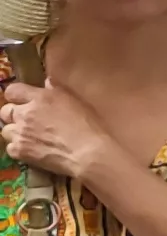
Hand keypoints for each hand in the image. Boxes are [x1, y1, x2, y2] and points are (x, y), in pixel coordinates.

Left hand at [0, 78, 114, 184]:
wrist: (88, 152)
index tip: (24, 101)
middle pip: (5, 111)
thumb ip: (57, 90)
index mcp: (40, 98)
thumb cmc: (88, 125)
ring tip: (29, 137)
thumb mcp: (76, 102)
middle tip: (28, 120)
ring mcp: (20, 133)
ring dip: (15, 132)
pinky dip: (18, 148)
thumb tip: (47, 83)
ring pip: (6, 130)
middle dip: (14, 114)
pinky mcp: (19, 151)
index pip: (12, 91)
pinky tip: (31, 150)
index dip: (16, 96)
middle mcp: (25, 113)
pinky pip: (10, 147)